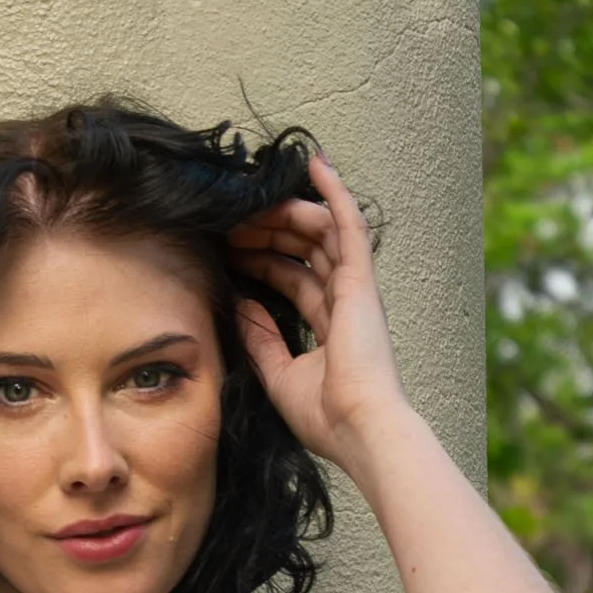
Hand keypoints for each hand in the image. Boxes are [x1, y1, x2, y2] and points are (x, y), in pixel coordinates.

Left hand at [227, 152, 408, 474]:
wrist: (358, 428)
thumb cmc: (326, 416)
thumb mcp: (279, 374)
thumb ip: (261, 339)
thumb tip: (241, 304)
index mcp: (330, 327)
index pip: (295, 279)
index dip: (264, 261)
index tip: (231, 251)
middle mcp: (346, 302)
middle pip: (305, 251)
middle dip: (269, 233)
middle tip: (233, 224)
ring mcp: (356, 288)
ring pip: (321, 232)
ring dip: (287, 214)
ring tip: (255, 203)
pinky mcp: (361, 280)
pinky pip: (348, 224)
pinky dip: (334, 193)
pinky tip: (316, 164)